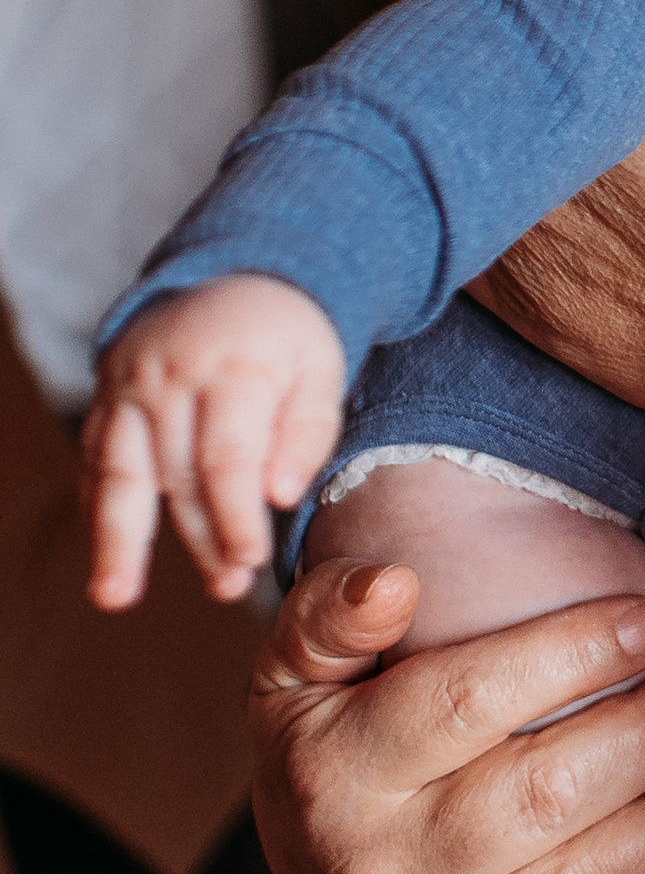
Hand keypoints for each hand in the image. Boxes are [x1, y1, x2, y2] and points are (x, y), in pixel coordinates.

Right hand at [86, 273, 346, 608]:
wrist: (230, 277)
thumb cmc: (285, 338)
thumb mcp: (321, 368)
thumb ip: (308, 431)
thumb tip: (281, 496)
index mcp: (232, 367)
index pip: (227, 456)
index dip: (235, 514)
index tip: (250, 559)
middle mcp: (168, 376)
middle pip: (178, 473)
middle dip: (202, 536)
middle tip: (229, 586)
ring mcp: (127, 388)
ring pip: (120, 472)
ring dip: (120, 540)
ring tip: (115, 596)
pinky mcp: (104, 400)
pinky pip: (95, 463)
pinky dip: (98, 512)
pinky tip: (107, 559)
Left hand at [470, 0, 644, 421]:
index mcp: (572, 81)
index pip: (502, 3)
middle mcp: (519, 157)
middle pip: (481, 80)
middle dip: (506, 55)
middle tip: (553, 36)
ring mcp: (513, 239)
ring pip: (472, 157)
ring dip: (495, 132)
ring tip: (541, 111)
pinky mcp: (528, 308)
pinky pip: (479, 242)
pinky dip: (497, 214)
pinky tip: (540, 200)